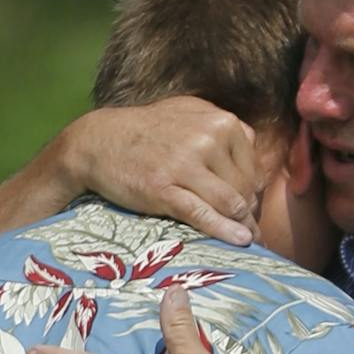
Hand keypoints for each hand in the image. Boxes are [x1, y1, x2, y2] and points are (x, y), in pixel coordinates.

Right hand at [57, 97, 261, 244]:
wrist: (98, 141)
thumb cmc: (147, 130)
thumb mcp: (189, 113)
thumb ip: (223, 128)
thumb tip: (254, 150)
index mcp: (220, 122)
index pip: (252, 167)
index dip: (253, 191)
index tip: (248, 205)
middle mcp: (208, 139)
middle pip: (244, 188)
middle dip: (248, 211)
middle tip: (246, 227)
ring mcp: (185, 164)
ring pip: (230, 203)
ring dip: (243, 225)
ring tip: (248, 239)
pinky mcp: (164, 189)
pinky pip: (203, 214)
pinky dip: (225, 231)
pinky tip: (240, 240)